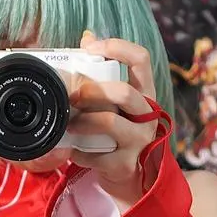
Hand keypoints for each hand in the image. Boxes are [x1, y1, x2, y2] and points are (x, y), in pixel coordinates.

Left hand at [15, 34, 162, 206]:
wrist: (135, 180)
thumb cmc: (121, 133)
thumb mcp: (119, 103)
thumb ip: (105, 73)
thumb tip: (87, 36)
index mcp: (146, 95)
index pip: (142, 60)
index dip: (117, 47)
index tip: (91, 48)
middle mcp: (148, 117)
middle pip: (125, 93)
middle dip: (93, 90)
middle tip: (72, 95)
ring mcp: (139, 142)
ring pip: (110, 123)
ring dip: (83, 121)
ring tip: (68, 124)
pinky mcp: (125, 165)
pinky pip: (97, 156)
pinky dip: (78, 152)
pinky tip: (72, 150)